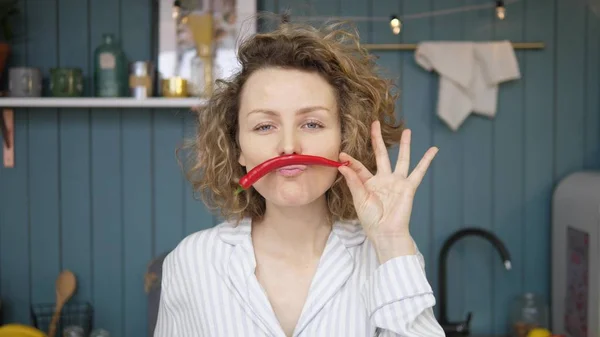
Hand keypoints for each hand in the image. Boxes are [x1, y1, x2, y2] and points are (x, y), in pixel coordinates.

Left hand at [338, 121, 437, 262]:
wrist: (385, 233)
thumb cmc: (371, 220)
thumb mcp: (359, 199)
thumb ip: (353, 181)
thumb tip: (342, 165)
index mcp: (368, 183)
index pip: (359, 167)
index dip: (351, 161)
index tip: (342, 153)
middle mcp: (383, 179)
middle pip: (381, 154)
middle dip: (378, 139)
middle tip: (375, 123)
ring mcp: (397, 182)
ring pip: (402, 159)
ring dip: (404, 145)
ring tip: (407, 131)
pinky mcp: (408, 187)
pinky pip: (419, 171)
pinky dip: (426, 161)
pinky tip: (433, 150)